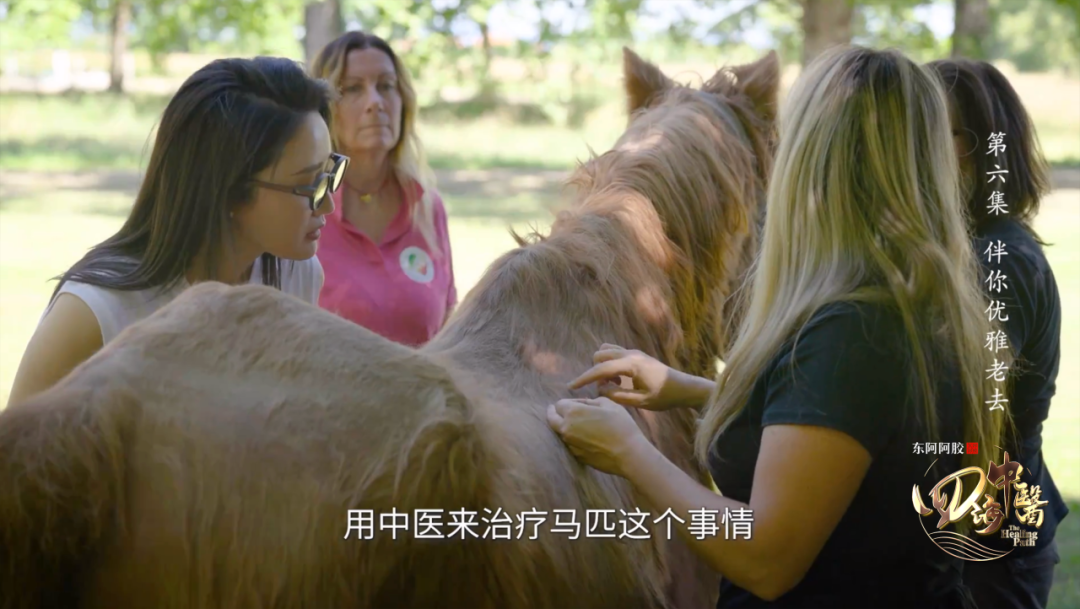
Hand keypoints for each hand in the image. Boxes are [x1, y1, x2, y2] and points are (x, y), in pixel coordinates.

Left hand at [546, 397, 651, 478]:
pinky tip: (584, 438)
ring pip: (560, 432)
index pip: (558, 404)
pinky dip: (572, 439)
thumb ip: (591, 401)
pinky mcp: (576, 456)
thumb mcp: (608, 404)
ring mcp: (570, 444)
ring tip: (574, 424)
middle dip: (553, 413)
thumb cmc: (621, 425)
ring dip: (563, 426)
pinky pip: (569, 444)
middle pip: (551, 419)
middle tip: (556, 410)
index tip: (574, 403)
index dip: (567, 402)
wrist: (628, 454)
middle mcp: (566, 428)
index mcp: (573, 412)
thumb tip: (582, 404)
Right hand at [567, 343, 682, 410]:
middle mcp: (630, 354)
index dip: (584, 379)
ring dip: (602, 366)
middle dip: (596, 372)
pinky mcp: (635, 354)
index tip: (571, 387)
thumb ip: (617, 396)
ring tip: (614, 383)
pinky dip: (610, 363)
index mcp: (631, 365)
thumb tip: (600, 389)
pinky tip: (620, 378)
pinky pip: (613, 352)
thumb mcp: (640, 402)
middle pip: (599, 356)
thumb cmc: (663, 396)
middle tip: (607, 388)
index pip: (601, 369)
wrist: (682, 387)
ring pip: (605, 351)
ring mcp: (633, 351)